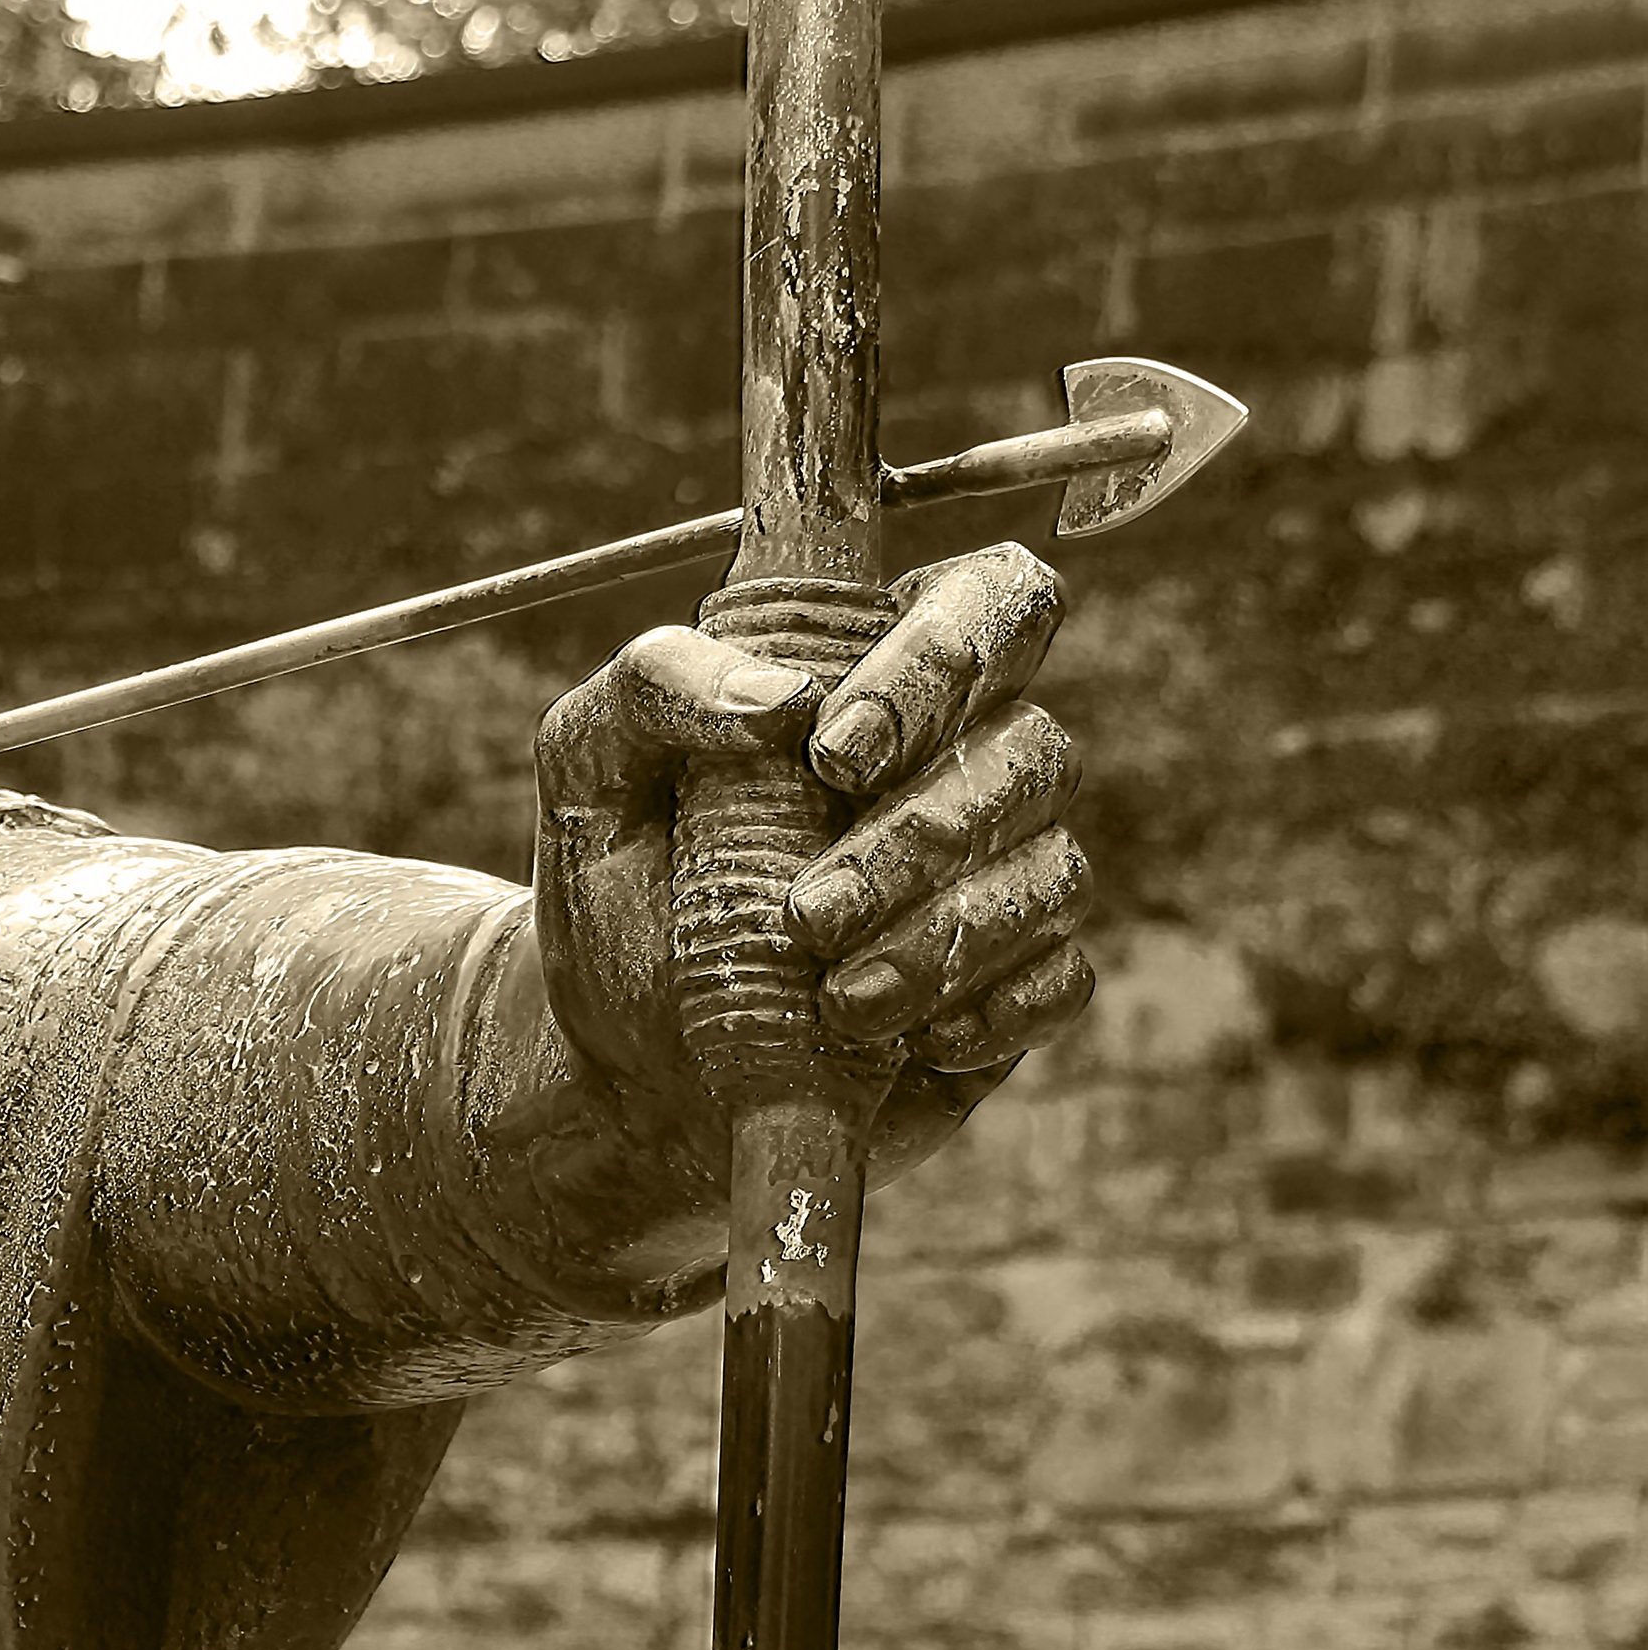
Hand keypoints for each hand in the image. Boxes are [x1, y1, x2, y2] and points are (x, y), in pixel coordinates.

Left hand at [532, 542, 1092, 1174]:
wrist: (617, 1054)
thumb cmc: (617, 882)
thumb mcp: (587, 768)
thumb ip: (651, 688)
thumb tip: (778, 696)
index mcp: (876, 671)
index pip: (993, 596)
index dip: (947, 657)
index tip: (833, 754)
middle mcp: (963, 757)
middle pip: (1035, 747)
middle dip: (921, 836)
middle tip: (806, 913)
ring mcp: (1000, 871)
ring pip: (1052, 869)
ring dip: (944, 936)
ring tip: (838, 999)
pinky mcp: (1013, 982)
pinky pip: (1062, 977)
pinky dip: (993, 1007)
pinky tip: (908, 1037)